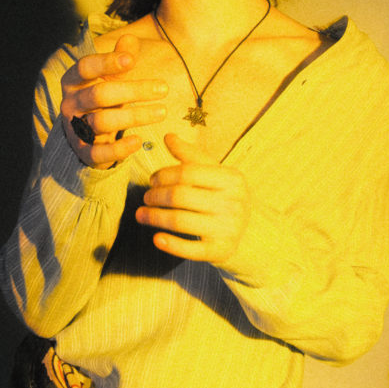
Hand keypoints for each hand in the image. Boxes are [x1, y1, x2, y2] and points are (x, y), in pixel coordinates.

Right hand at [60, 34, 167, 168]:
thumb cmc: (103, 97)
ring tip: (162, 111)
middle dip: (134, 91)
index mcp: (73, 80)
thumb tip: (129, 39)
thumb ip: (120, 58)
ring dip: (135, 116)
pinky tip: (138, 141)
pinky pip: (97, 153)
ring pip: (103, 122)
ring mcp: (75, 128)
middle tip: (164, 88)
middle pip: (100, 95)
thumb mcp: (110, 76)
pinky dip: (118, 149)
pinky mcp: (83, 151)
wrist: (86, 132)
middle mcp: (70, 103)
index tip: (132, 60)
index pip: (85, 67)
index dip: (107, 62)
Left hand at [136, 134, 250, 262]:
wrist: (247, 233)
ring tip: (141, 215)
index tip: (151, 180)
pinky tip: (156, 238)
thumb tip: (168, 136)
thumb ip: (191, 156)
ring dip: (155, 218)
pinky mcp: (221, 251)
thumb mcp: (214, 173)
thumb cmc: (223, 197)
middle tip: (145, 198)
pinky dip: (171, 244)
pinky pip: (191, 249)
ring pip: (181, 221)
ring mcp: (229, 228)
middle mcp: (234, 203)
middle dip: (156, 196)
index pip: (187, 172)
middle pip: (181, 196)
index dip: (164, 174)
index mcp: (232, 179)